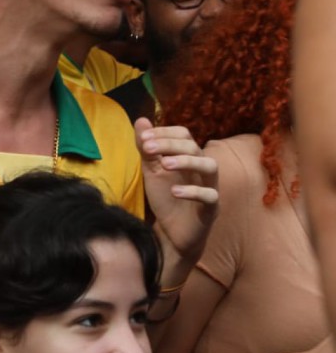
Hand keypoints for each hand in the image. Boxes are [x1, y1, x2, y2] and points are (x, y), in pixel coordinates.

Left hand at [135, 118, 217, 265]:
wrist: (172, 232)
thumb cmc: (165, 197)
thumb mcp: (151, 171)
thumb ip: (146, 148)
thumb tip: (141, 120)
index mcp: (188, 157)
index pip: (184, 134)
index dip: (165, 132)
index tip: (143, 137)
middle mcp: (201, 169)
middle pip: (194, 147)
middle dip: (170, 144)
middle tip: (147, 148)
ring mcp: (209, 187)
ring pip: (210, 166)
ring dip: (187, 161)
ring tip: (164, 165)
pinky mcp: (211, 208)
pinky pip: (211, 196)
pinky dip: (193, 192)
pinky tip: (174, 192)